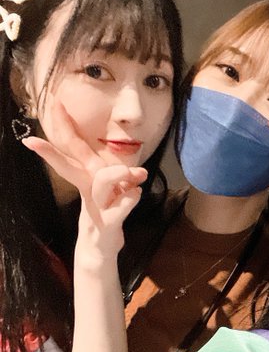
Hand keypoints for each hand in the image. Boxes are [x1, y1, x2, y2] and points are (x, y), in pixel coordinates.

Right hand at [22, 101, 146, 257]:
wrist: (101, 248)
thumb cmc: (108, 215)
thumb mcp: (115, 193)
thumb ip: (124, 180)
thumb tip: (138, 172)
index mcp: (88, 179)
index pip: (74, 149)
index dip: (66, 127)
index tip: (56, 102)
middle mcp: (87, 190)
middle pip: (71, 162)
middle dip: (59, 143)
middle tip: (46, 122)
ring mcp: (95, 207)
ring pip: (101, 182)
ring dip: (116, 175)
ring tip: (137, 174)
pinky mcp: (106, 225)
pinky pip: (118, 210)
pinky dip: (130, 200)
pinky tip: (137, 194)